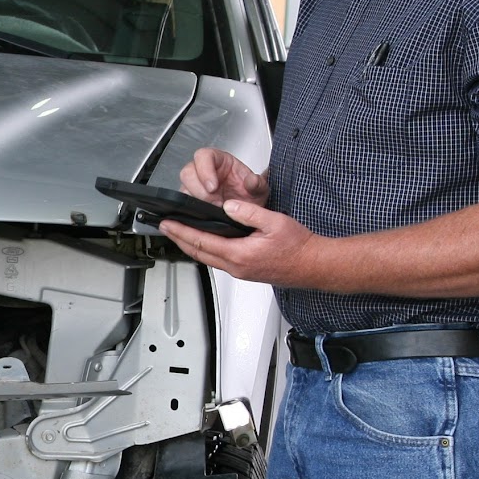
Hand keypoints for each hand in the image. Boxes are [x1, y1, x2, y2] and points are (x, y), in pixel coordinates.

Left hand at [161, 197, 327, 287]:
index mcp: (240, 254)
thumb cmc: (298, 246)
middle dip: (179, 239)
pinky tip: (203, 244)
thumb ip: (248, 212)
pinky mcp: (244, 272)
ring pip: (206, 259)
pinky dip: (204, 251)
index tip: (168, 224)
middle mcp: (236, 266)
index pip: (202, 241)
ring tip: (178, 234)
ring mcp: (239, 272)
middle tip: (165, 228)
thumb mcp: (274, 221)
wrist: (313, 265)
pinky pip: (217, 262)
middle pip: (198, 253)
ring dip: (190, 246)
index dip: (182, 231)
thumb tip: (229, 205)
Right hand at [177, 147, 268, 207]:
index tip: (213, 186)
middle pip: (188, 172)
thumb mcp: (259, 189)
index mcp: (219, 161)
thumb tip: (251, 181)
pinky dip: (193, 210)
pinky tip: (206, 215)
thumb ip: (257, 183)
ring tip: (213, 209)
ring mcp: (196, 187)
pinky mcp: (192, 201)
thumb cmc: (250, 195)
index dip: (205, 170)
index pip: (203, 156)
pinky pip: (184, 204)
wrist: (248, 211)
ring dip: (196, 201)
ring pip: (184, 189)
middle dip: (198, 189)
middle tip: (213, 201)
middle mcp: (204, 171)